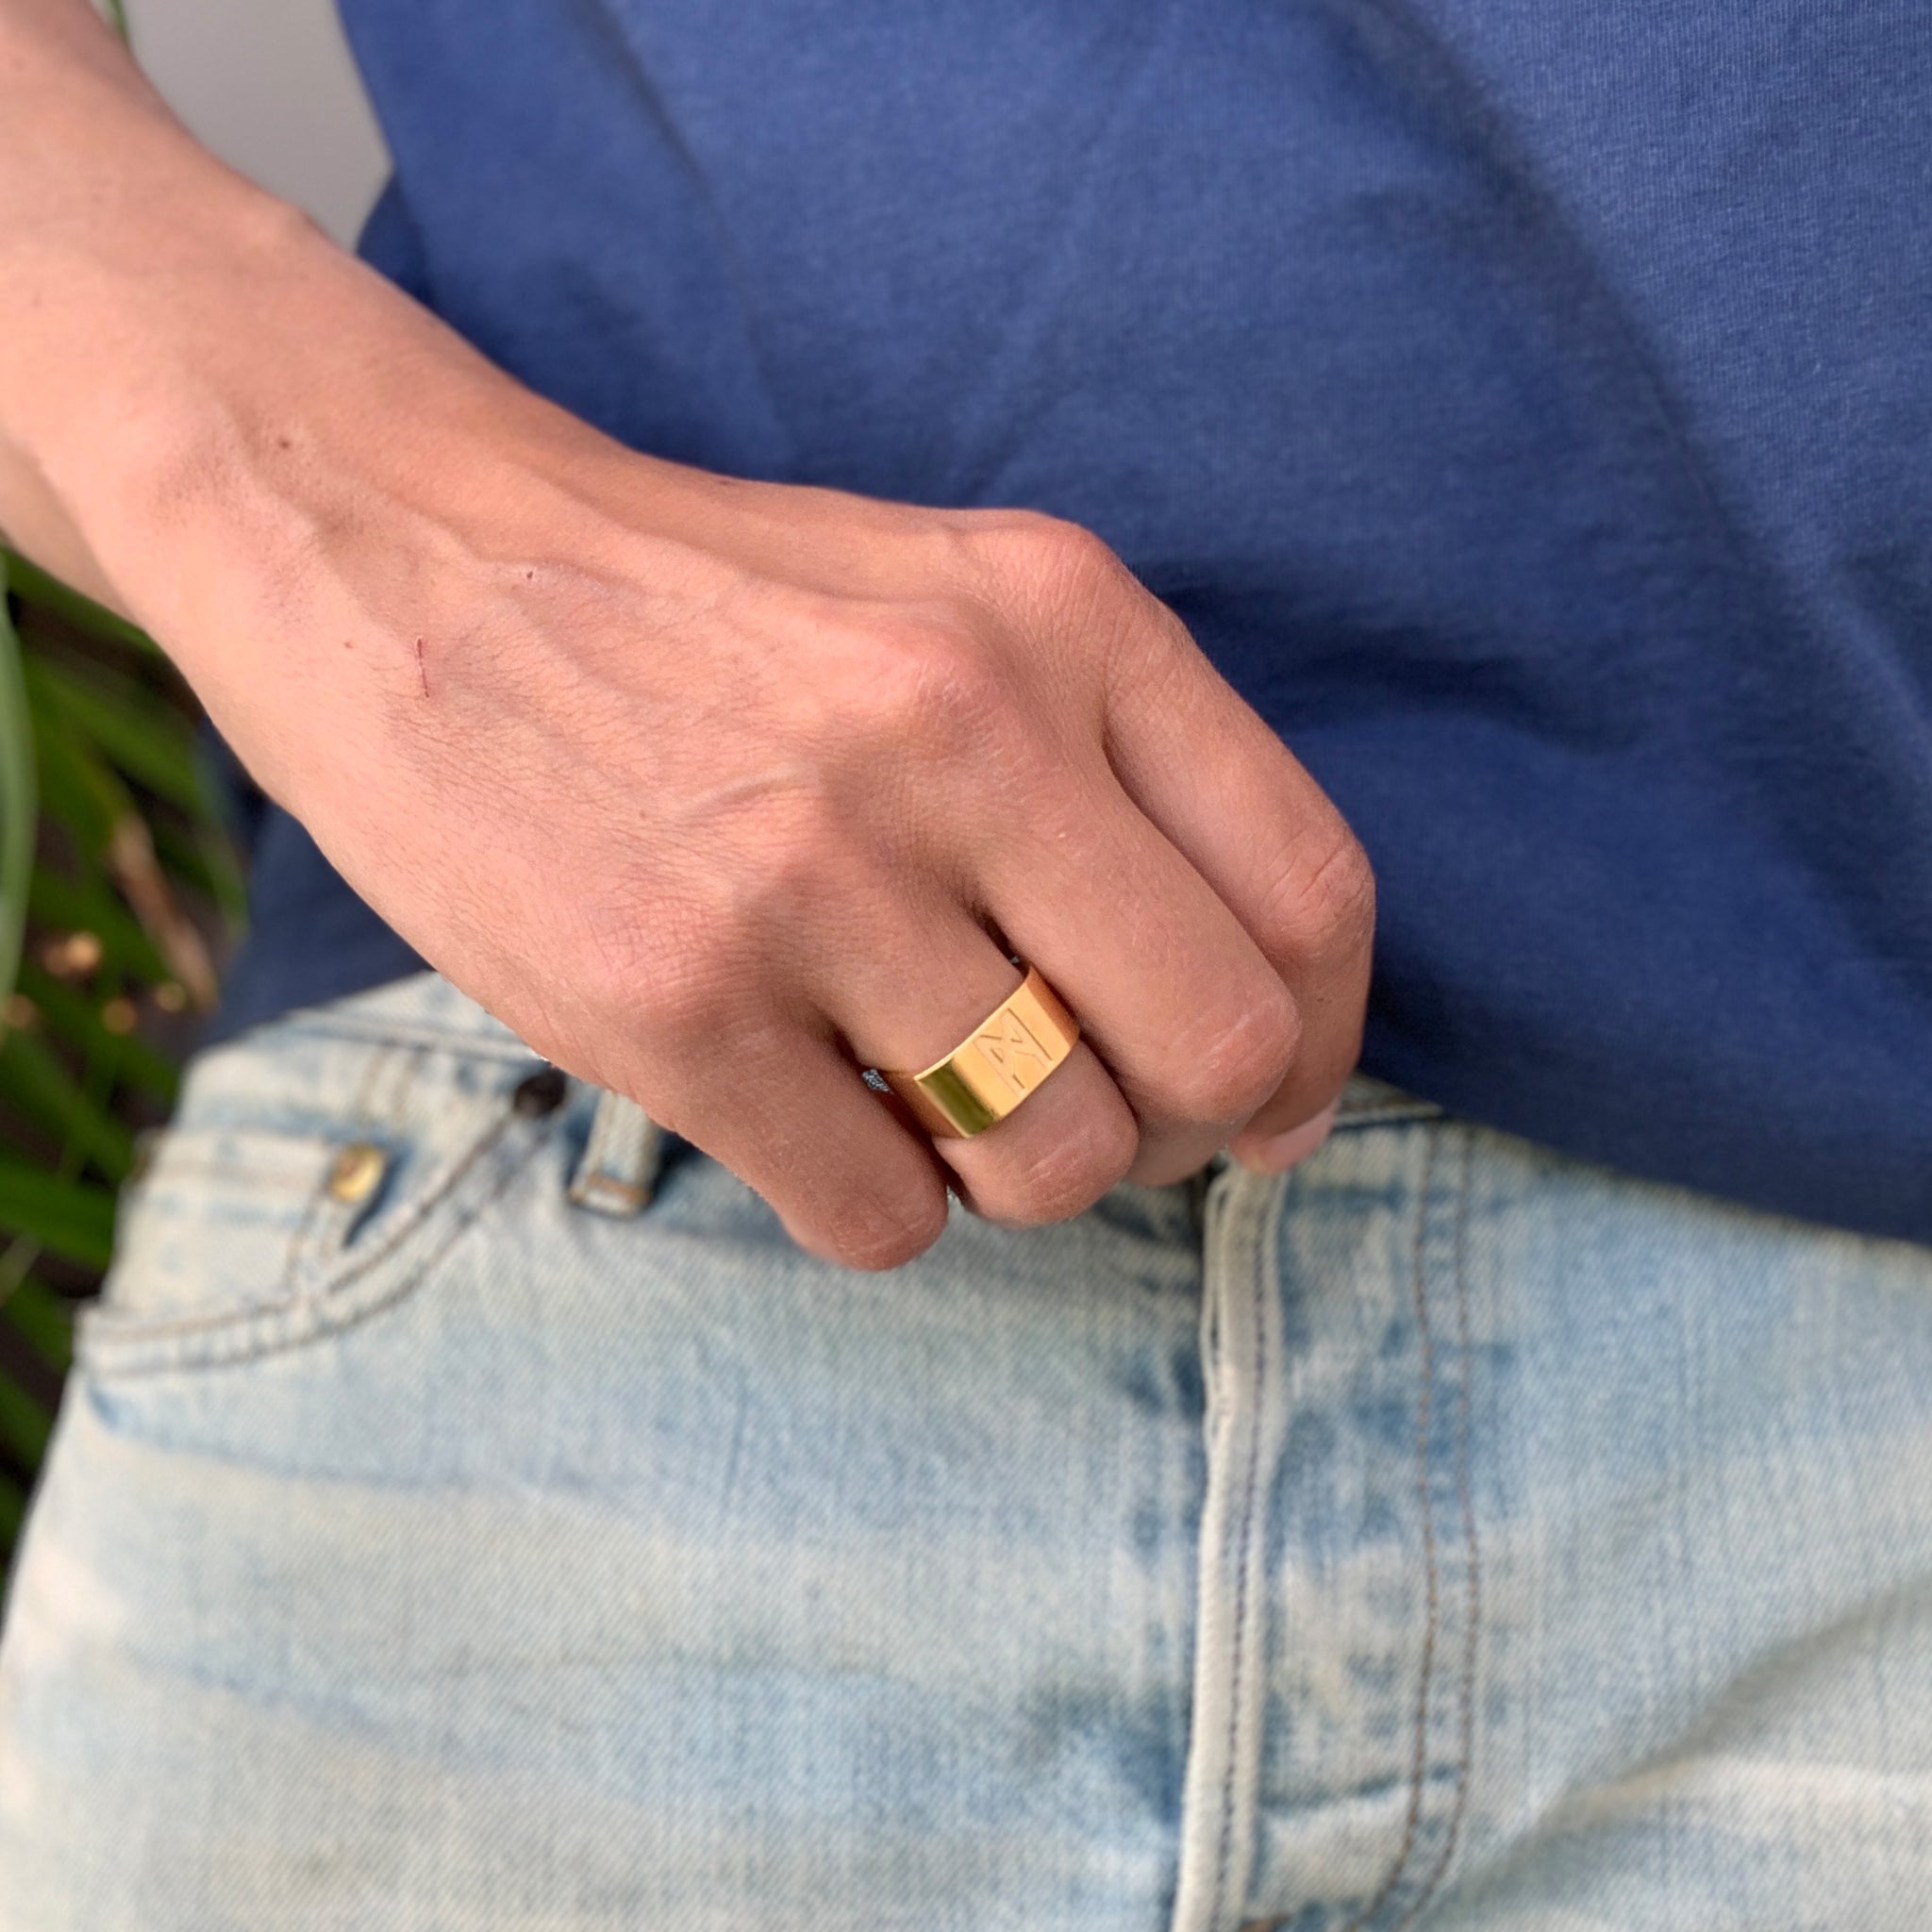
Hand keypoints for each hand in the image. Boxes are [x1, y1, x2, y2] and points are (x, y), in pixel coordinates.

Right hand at [4, 119, 1371, 1269]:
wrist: (411, 558)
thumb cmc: (709, 615)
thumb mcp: (956, 603)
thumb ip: (1121, 777)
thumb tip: (1267, 1038)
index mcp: (1065, 621)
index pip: (1311, 893)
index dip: (1321, 1041)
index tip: (1272, 1103)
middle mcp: (963, 733)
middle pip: (1220, 1052)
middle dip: (1185, 1133)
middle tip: (1097, 1118)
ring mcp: (814, 874)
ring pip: (1056, 1161)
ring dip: (1013, 1174)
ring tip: (922, 1097)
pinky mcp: (671, 1002)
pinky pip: (881, 1220)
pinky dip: (872, 1204)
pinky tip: (808, 1114)